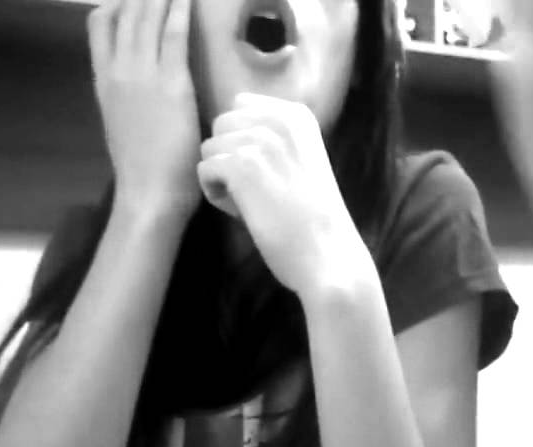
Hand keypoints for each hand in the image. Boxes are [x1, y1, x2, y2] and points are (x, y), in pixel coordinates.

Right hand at [90, 0, 201, 213]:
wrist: (148, 193)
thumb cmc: (142, 169)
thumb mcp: (123, 123)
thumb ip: (128, 99)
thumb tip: (140, 88)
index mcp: (103, 81)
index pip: (100, 25)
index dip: (117, 3)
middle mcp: (118, 70)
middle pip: (126, 13)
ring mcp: (143, 75)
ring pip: (148, 18)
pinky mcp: (172, 84)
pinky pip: (174, 36)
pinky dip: (181, 12)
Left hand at [197, 94, 372, 297]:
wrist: (328, 255)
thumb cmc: (313, 219)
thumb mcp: (302, 161)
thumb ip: (273, 140)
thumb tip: (224, 131)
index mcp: (297, 115)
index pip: (241, 106)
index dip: (242, 141)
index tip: (267, 171)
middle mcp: (280, 119)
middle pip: (221, 125)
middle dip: (228, 155)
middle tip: (257, 189)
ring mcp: (261, 141)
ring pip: (209, 148)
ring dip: (222, 177)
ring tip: (252, 202)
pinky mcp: (242, 166)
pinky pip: (205, 169)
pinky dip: (216, 194)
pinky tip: (243, 212)